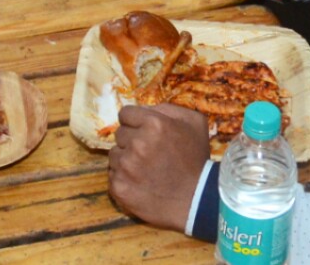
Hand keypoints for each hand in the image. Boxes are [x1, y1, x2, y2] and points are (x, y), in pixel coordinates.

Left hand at [109, 104, 212, 231]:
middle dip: (131, 140)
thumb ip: (167, 109)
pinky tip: (140, 183)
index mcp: (153, 124)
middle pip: (119, 133)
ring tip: (145, 170)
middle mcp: (136, 143)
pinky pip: (112, 175)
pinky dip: (123, 178)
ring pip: (114, 154)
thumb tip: (144, 109)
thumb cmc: (196, 160)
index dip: (135, 122)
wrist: (197, 201)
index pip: (125, 114)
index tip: (144, 132)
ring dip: (126, 159)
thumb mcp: (193, 123)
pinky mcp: (119, 187)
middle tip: (148, 153)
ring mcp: (126, 166)